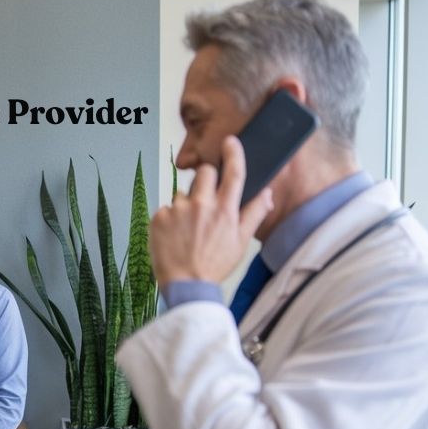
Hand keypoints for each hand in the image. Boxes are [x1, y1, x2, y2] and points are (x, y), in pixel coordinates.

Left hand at [149, 135, 274, 284]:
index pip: (233, 173)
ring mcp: (178, 210)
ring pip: (183, 193)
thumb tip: (267, 193)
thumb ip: (254, 214)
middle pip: (204, 173)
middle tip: (205, 201)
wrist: (186, 286)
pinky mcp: (159, 217)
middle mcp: (202, 205)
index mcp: (225, 210)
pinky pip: (166, 208)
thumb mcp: (241, 242)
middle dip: (206, 180)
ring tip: (188, 229)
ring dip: (186, 205)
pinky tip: (175, 236)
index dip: (233, 154)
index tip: (230, 142)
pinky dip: (170, 219)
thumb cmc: (214, 265)